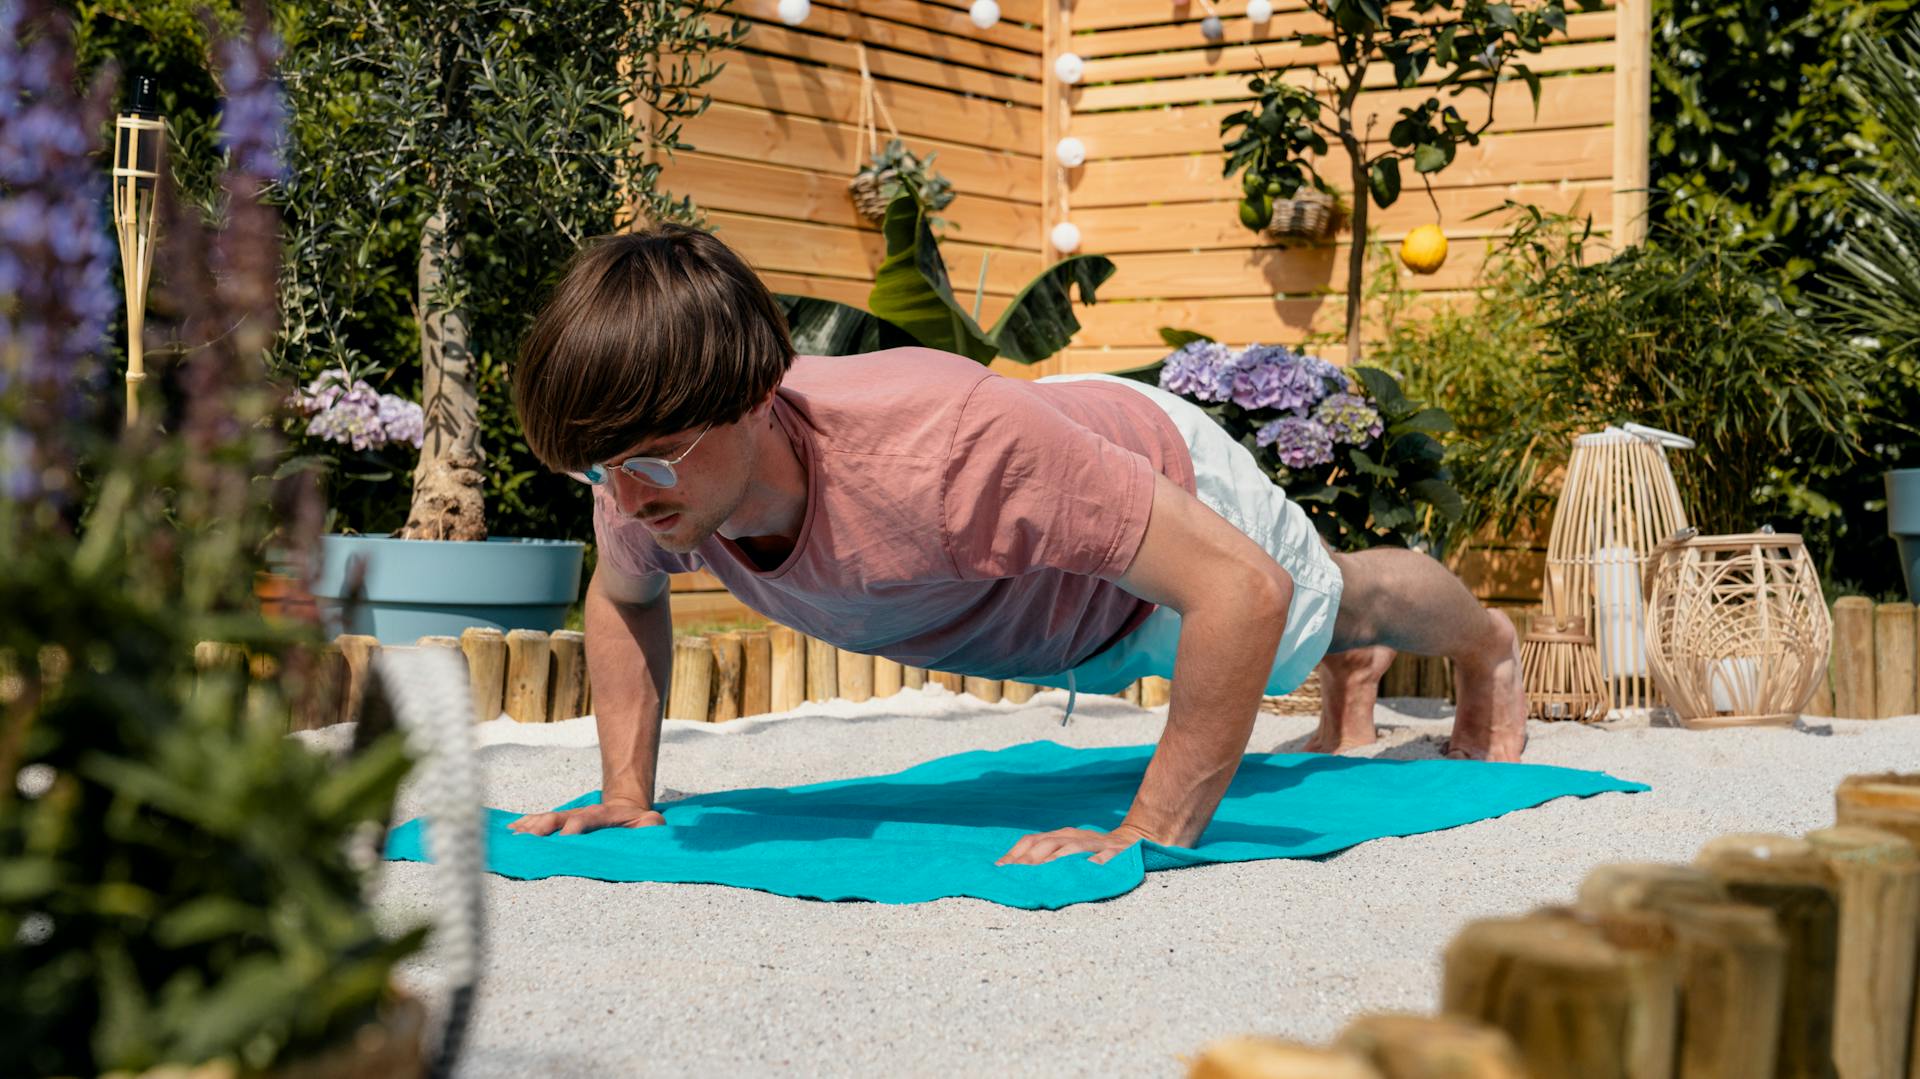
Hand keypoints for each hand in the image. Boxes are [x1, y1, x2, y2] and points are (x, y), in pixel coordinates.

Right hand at [507, 800, 664, 836]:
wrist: (625, 807)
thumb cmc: (639, 823)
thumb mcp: (651, 823)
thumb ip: (651, 825)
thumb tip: (650, 824)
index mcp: (603, 815)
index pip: (587, 819)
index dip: (577, 826)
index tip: (566, 837)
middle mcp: (581, 814)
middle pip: (559, 818)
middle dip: (544, 827)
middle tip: (528, 838)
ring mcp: (569, 817)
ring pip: (547, 819)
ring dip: (530, 826)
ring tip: (514, 834)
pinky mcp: (561, 822)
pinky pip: (541, 821)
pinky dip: (526, 824)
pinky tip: (512, 829)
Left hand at [995, 824, 1152, 866]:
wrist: (1131, 840)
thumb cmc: (1090, 849)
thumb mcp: (1066, 848)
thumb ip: (1043, 855)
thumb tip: (1010, 868)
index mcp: (1060, 835)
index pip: (1032, 840)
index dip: (1015, 853)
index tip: (999, 868)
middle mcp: (1074, 836)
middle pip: (1047, 844)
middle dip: (1030, 859)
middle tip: (1015, 875)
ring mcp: (1094, 843)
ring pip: (1072, 848)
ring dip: (1057, 858)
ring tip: (1043, 871)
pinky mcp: (1115, 852)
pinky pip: (1105, 856)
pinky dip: (1096, 862)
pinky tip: (1089, 869)